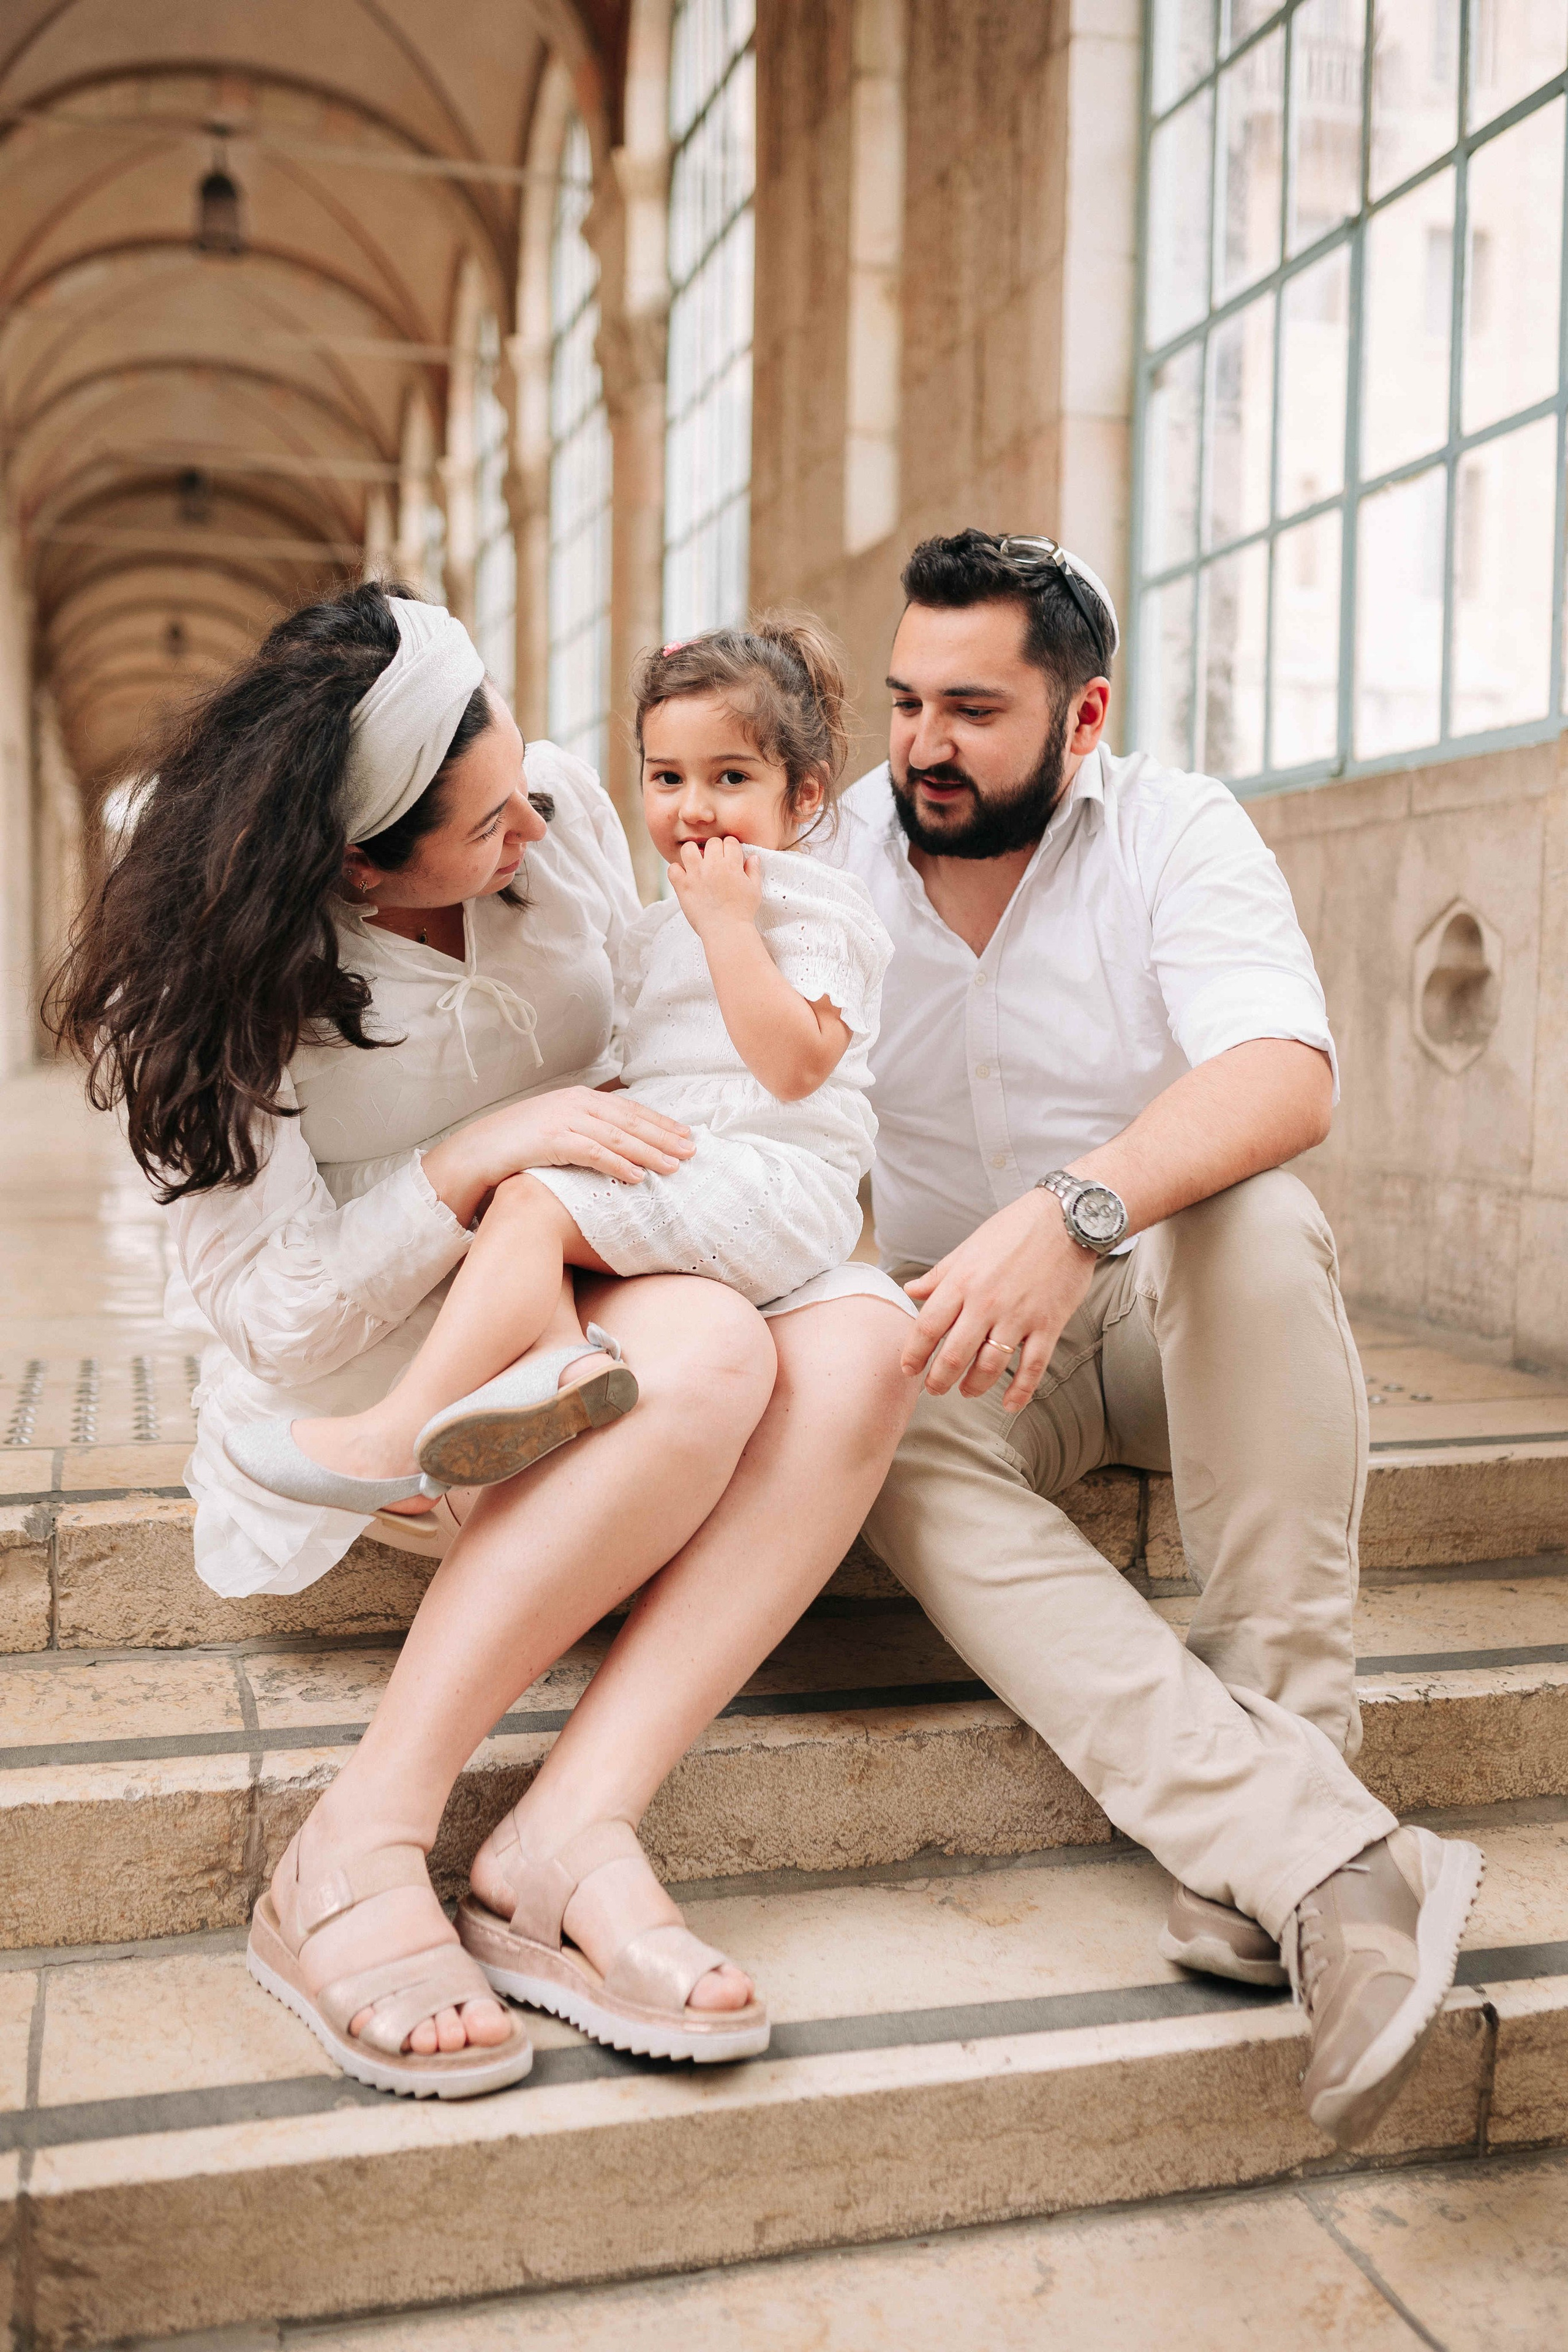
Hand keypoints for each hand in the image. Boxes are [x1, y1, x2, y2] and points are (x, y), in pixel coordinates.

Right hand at [424, 1086, 693, 1213]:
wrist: (475, 1150)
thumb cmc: (518, 1145)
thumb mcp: (556, 1129)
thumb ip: (586, 1130)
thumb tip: (619, 1143)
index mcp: (579, 1097)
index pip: (629, 1110)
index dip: (660, 1122)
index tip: (685, 1135)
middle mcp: (575, 1103)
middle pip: (630, 1121)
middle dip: (664, 1136)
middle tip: (692, 1150)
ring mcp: (563, 1119)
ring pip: (617, 1136)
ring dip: (649, 1152)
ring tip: (674, 1166)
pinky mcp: (551, 1139)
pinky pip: (592, 1152)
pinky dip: (617, 1164)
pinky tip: (637, 1177)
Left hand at [667, 836, 762, 939]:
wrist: (727, 931)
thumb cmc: (743, 912)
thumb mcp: (754, 890)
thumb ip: (753, 870)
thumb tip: (753, 857)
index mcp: (732, 864)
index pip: (729, 841)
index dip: (730, 847)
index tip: (729, 857)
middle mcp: (713, 865)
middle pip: (711, 842)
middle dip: (714, 850)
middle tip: (714, 863)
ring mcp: (696, 875)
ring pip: (688, 848)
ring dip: (692, 853)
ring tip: (696, 864)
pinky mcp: (682, 886)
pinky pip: (673, 868)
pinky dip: (676, 871)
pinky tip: (684, 878)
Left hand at [901, 1189, 1096, 1409]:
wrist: (1066, 1219)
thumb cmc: (1014, 1229)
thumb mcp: (969, 1247)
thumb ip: (940, 1274)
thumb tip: (911, 1290)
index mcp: (963, 1281)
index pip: (928, 1326)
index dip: (914, 1353)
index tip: (908, 1368)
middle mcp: (987, 1302)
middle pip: (954, 1355)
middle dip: (939, 1379)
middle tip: (933, 1389)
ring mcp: (1019, 1316)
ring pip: (990, 1366)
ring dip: (973, 1387)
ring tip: (965, 1392)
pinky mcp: (1048, 1325)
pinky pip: (1032, 1367)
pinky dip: (1020, 1391)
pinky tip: (1009, 1404)